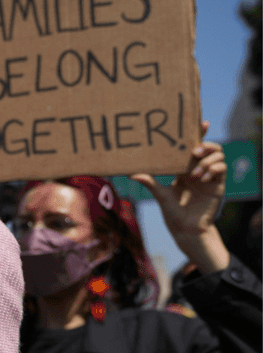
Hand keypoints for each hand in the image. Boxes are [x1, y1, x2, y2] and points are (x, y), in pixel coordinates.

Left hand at [131, 122, 228, 272]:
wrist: (186, 229)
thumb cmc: (172, 212)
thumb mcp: (159, 194)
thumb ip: (148, 182)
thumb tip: (130, 173)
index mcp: (184, 168)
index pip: (194, 146)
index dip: (199, 133)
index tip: (200, 122)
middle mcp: (199, 169)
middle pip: (210, 147)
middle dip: (205, 144)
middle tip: (194, 151)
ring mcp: (210, 176)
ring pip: (218, 156)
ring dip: (207, 161)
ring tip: (194, 175)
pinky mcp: (218, 185)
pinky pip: (222, 169)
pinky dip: (213, 169)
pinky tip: (201, 179)